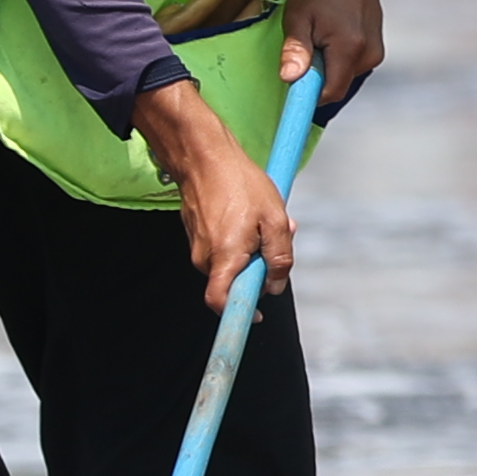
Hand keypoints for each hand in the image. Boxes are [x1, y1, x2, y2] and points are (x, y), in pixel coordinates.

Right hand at [129, 80, 293, 303]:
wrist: (204, 157)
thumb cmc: (241, 185)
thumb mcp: (276, 220)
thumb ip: (279, 257)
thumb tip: (276, 286)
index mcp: (224, 258)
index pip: (221, 302)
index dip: (241, 314)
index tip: (259, 317)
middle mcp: (205, 258)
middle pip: (235, 281)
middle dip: (260, 268)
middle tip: (278, 237)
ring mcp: (197, 246)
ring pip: (232, 263)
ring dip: (253, 250)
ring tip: (264, 220)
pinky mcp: (197, 235)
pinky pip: (224, 249)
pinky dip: (241, 240)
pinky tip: (250, 215)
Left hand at [274, 0, 383, 103]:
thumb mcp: (299, 18)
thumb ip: (296, 50)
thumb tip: (290, 79)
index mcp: (349, 49)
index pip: (331, 93)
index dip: (310, 97)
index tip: (294, 91)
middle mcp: (369, 55)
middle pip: (338, 86)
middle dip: (318, 79)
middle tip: (305, 52)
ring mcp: (376, 52)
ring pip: (345, 76)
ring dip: (329, 67)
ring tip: (320, 39)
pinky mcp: (377, 47)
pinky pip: (353, 65)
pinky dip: (339, 59)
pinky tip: (332, 37)